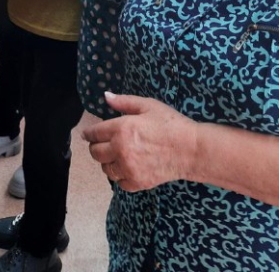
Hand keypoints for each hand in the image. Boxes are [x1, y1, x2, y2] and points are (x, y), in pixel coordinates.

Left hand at [82, 92, 197, 191]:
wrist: (191, 149)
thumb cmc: (170, 123)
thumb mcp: (148, 105)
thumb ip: (124, 102)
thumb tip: (106, 96)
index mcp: (121, 129)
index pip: (95, 133)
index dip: (89, 133)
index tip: (88, 134)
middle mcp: (120, 150)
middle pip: (95, 153)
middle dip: (96, 146)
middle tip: (102, 143)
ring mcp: (128, 169)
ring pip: (105, 169)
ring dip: (107, 161)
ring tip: (116, 155)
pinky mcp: (137, 183)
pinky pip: (119, 182)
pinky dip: (120, 175)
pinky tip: (127, 167)